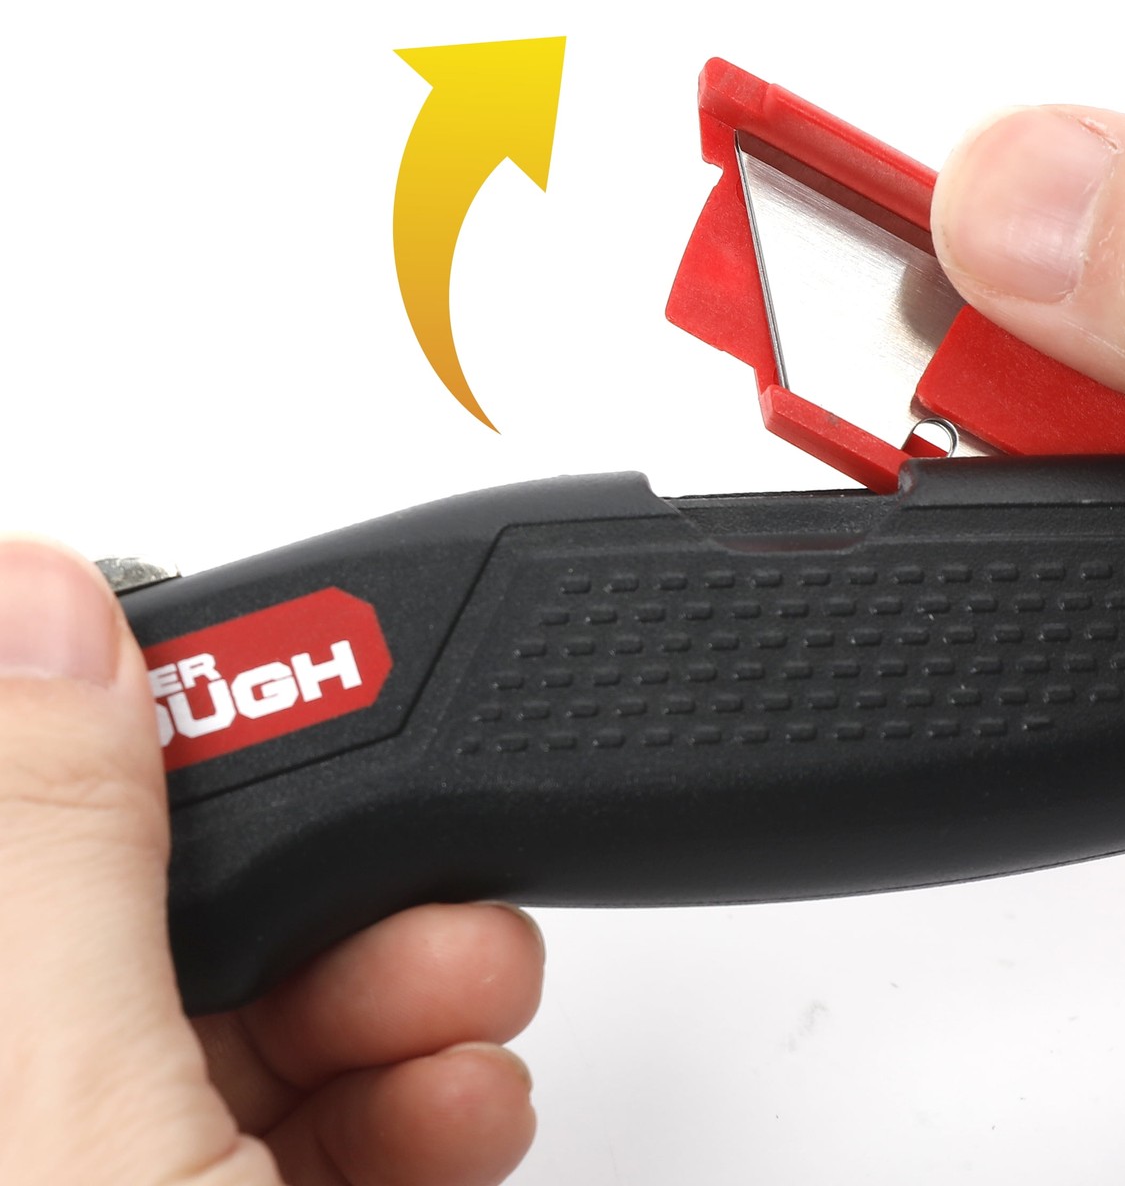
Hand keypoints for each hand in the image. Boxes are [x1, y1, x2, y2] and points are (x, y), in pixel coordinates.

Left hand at [0, 539, 543, 1184]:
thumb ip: (61, 853)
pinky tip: (460, 1106)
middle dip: (351, 874)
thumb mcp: (72, 1121)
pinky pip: (348, 1106)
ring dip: (425, 981)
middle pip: (199, 896)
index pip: (50, 800)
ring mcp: (133, 1162)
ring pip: (292, 994)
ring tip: (472, 1011)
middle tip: (433, 881)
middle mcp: (32, 1093)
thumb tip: (34, 602)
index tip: (310, 691)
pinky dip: (436, 1087)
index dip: (176, 735)